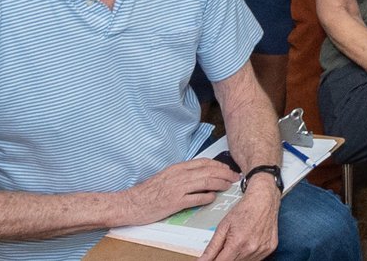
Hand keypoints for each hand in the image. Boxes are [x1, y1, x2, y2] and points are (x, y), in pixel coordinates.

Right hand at [123, 157, 239, 224]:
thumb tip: (200, 175)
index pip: (204, 162)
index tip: (228, 169)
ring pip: (206, 182)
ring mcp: (177, 188)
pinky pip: (196, 198)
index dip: (219, 165)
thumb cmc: (148, 192)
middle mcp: (179, 175)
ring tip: (228, 186)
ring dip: (220, 183)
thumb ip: (182, 174)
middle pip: (208, 171)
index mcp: (177, 168)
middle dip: (225, 173)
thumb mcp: (166, 177)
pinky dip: (207, 197)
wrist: (131, 203)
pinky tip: (213, 197)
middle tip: (234, 177)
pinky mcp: (175, 202)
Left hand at [198, 176, 276, 260]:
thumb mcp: (222, 227)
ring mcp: (262, 250)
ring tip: (239, 242)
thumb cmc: (244, 209)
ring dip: (238, 256)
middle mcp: (251, 248)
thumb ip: (212, 247)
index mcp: (237, 243)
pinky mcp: (270, 249)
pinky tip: (248, 243)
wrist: (264, 199)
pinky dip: (249, 254)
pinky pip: (256, 259)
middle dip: (226, 257)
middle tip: (227, 245)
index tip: (212, 259)